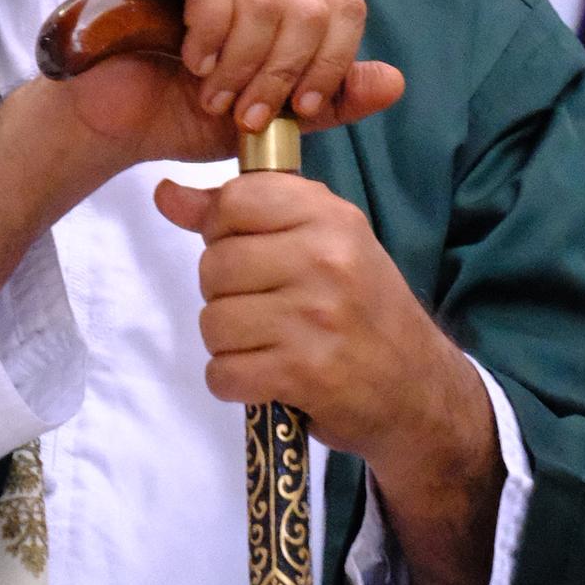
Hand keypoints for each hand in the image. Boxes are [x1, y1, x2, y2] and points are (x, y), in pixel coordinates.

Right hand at [54, 0, 404, 171]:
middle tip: (242, 111)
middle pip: (306, 3)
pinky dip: (207, 32)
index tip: (298, 110)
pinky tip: (190, 61)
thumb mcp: (270, 119)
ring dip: (240, 61)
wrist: (111, 124)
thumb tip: (394, 80)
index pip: (341, 5)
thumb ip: (328, 102)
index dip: (330, 63)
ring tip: (211, 91)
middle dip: (278, 73)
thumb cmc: (182, 113)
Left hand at [159, 168, 502, 584]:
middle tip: (266, 309)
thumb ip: (242, 214)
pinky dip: (235, 382)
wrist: (418, 391)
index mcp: (331, 217)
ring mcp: (314, 318)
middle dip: (226, 294)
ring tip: (270, 344)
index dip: (223, 231)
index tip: (248, 254)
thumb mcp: (320, 243)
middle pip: (214, 266)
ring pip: (212, 322)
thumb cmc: (362, 310)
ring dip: (230, 343)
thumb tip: (166, 194)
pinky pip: (223, 373)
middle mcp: (325, 259)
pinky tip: (268, 377)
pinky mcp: (304, 374)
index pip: (235, 200)